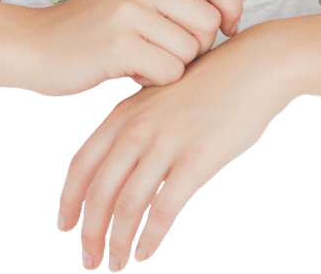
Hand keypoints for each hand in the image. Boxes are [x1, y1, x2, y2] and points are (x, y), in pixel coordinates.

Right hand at [34, 0, 243, 97]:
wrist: (34, 45)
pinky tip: (132, 72)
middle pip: (208, 20)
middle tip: (171, 54)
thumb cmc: (89, 28)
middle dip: (200, 47)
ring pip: (190, 50)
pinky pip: (169, 71)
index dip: (232, 4)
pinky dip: (156, 80)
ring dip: (174, 66)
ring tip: (143, 61)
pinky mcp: (118, 45)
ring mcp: (128, 12)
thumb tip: (224, 10)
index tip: (229, 28)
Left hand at [56, 24, 295, 270]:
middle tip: (89, 258)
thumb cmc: (212, 83)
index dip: (68, 200)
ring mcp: (166, 143)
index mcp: (125, 113)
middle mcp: (138, 128)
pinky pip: (163, 210)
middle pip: (98, 191)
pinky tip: (147, 253)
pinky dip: (150, 237)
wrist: (256, 66)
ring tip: (118, 263)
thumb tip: (120, 164)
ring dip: (118, 241)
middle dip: (89, 231)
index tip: (64, 225)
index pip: (81, 164)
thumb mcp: (161, 97)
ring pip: (127, 206)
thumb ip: (137, 125)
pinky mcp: (197, 160)